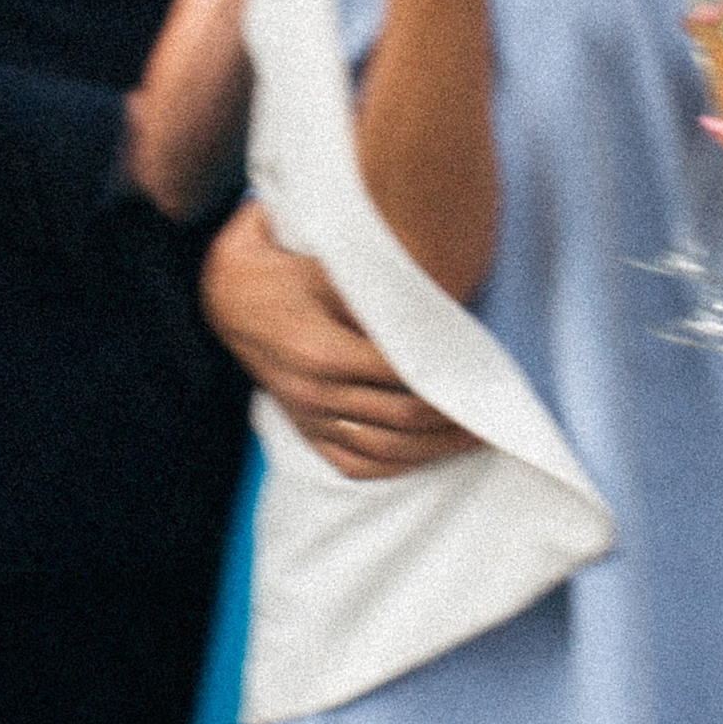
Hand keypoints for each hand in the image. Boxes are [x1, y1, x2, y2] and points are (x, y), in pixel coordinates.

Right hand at [199, 201, 476, 480]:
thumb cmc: (280, 263)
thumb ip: (371, 277)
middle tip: (498, 412)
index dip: (450, 380)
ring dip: (435, 448)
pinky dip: (394, 465)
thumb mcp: (322, 258)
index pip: (405, 377)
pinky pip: (352, 462)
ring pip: (384, 450)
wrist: (223, 292)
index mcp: (322, 351)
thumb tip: (432, 287)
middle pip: (403, 419)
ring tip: (476, 438)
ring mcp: (308, 415)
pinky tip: (426, 456)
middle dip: (455, 420)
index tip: (487, 376)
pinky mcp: (304, 426)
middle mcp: (315, 392)